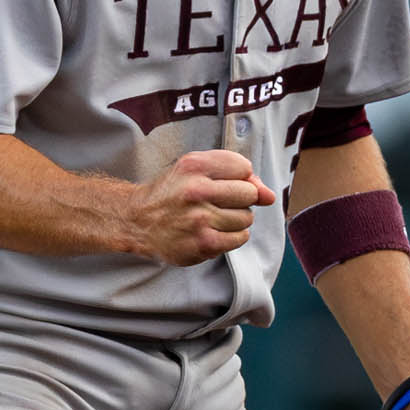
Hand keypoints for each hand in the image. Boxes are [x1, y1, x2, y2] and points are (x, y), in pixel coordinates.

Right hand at [134, 150, 277, 265]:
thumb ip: (236, 173)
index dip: (238, 177)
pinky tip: (214, 231)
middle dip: (240, 199)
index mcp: (194, 165)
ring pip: (247, 218)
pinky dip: (233, 236)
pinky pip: (240, 238)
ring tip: (213, 217)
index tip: (221, 183)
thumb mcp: (197, 168)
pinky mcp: (203, 244)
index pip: (244, 167)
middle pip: (250, 193)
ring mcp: (200, 219)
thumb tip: (270, 196)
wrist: (138, 221)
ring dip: (236, 219)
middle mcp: (196, 190)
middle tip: (218, 202)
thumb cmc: (174, 192)